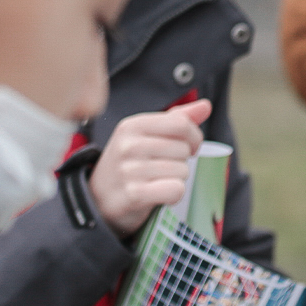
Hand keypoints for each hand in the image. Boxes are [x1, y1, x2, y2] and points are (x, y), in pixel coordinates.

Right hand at [89, 100, 211, 237]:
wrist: (98, 199)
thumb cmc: (130, 163)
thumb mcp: (147, 135)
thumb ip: (177, 119)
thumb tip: (206, 105)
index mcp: (132, 125)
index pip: (182, 124)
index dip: (194, 137)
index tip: (187, 147)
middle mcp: (128, 145)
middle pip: (184, 149)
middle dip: (181, 161)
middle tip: (162, 168)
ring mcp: (129, 170)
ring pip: (182, 171)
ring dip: (177, 179)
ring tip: (157, 181)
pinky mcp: (133, 195)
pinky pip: (175, 190)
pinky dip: (174, 195)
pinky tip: (159, 195)